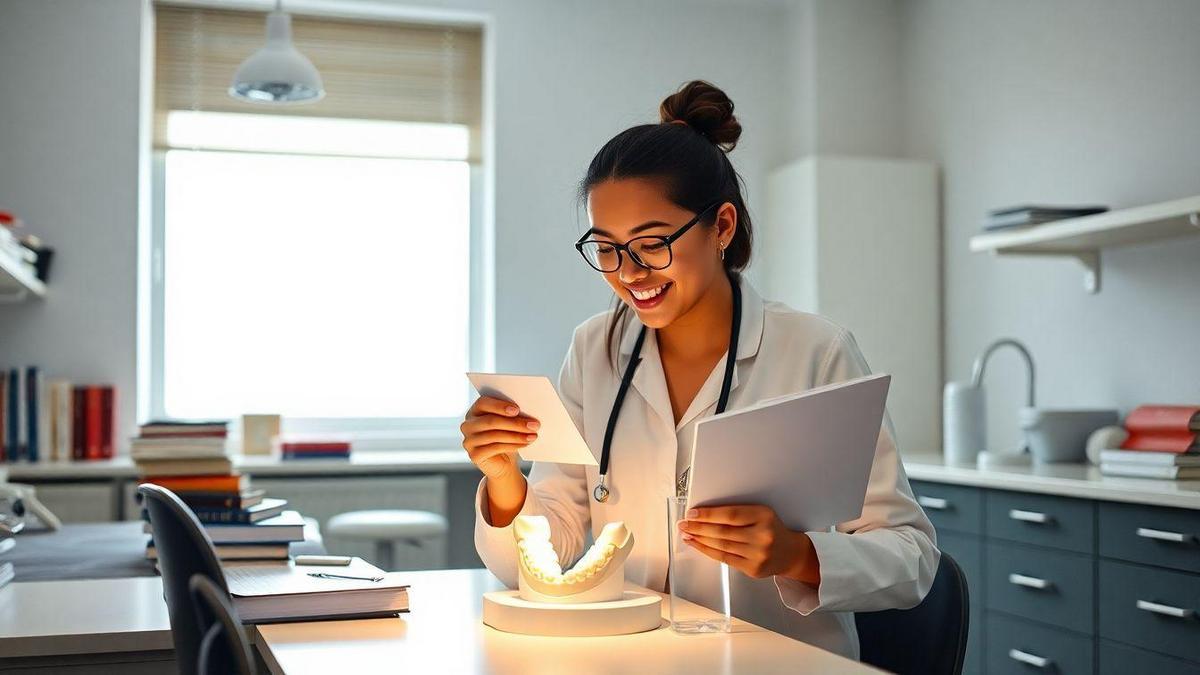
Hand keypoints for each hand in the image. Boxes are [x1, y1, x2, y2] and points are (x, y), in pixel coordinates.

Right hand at [461, 396, 535, 525]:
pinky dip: (513, 444)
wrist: (504, 465)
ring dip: (517, 433)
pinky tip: (528, 442)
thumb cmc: (510, 438)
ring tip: (535, 432)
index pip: (483, 402)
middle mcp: (467, 425)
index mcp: (474, 411)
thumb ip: (515, 415)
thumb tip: (531, 411)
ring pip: (494, 434)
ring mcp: (468, 441)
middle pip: (491, 420)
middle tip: (535, 422)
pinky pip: (495, 448)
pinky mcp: (474, 456)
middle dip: (515, 421)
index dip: (500, 404)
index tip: (518, 407)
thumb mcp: (512, 424)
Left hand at [678, 504, 820, 586]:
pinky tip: (697, 545)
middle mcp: (762, 535)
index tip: (692, 513)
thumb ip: (737, 513)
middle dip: (699, 527)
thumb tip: (703, 514)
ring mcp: (758, 554)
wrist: (790, 553)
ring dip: (700, 540)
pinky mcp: (753, 569)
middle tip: (683, 524)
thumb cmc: (770, 529)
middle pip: (723, 531)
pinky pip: (724, 558)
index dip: (708, 514)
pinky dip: (707, 551)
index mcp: (763, 516)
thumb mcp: (760, 514)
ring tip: (686, 534)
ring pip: (721, 546)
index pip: (730, 514)